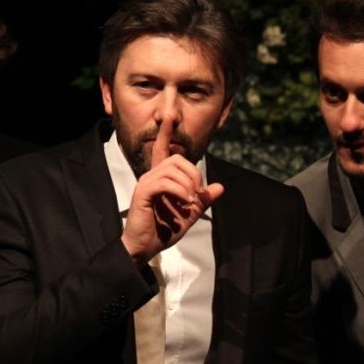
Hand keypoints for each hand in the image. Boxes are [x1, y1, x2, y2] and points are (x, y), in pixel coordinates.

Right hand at [120, 118, 223, 262]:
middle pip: (177, 159)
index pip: (162, 150)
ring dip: (188, 184)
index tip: (168, 116)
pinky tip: (186, 203)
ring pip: (172, 168)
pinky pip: (166, 182)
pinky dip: (181, 191)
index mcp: (161, 178)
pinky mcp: (143, 192)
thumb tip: (220, 187)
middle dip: (194, 173)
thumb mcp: (190, 214)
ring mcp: (146, 183)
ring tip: (192, 201)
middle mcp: (151, 176)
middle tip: (198, 194)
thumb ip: (203, 200)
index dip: (165, 133)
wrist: (146, 248)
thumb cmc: (163, 231)